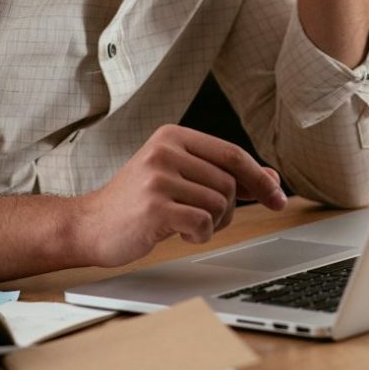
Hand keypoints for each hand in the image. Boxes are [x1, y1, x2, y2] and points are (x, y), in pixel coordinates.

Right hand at [75, 125, 285, 267]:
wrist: (90, 225)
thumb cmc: (137, 202)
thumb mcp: (180, 178)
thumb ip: (222, 174)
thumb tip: (271, 178)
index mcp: (173, 136)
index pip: (231, 153)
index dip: (259, 178)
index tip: (278, 198)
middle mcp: (165, 150)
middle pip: (229, 181)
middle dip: (228, 208)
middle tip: (206, 219)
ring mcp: (158, 177)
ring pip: (219, 203)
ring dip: (213, 223)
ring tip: (187, 224)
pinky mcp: (154, 206)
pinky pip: (203, 221)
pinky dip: (201, 234)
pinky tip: (181, 233)